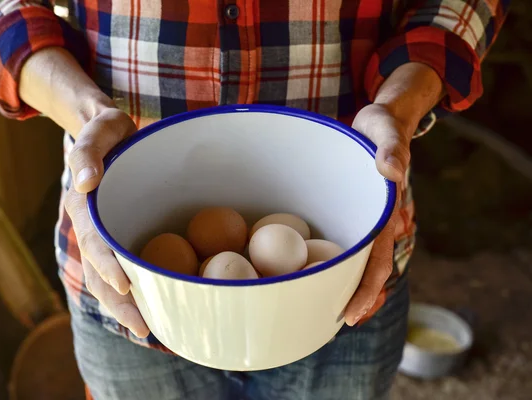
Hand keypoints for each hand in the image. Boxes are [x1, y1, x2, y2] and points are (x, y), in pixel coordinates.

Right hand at [64, 108, 149, 336]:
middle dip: (119, 303)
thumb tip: (86, 184)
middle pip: (101, 272)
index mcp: (84, 206)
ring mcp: (106, 236)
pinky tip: (155, 308)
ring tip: (149, 331)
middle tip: (143, 328)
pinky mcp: (120, 238)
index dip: (108, 265)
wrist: (110, 136)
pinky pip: (125, 269)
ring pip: (110, 279)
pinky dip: (135, 292)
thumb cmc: (108, 131)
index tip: (126, 285)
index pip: (95, 241)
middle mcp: (92, 228)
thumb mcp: (100, 129)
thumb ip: (88, 150)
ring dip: (126, 306)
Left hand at [343, 62, 442, 325]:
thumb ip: (390, 149)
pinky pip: (343, 240)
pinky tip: (318, 272)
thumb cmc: (382, 126)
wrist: (377, 122)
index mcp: (386, 213)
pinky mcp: (347, 209)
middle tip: (331, 324)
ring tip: (321, 309)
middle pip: (366, 270)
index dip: (367, 290)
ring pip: (355, 260)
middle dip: (354, 298)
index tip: (351, 314)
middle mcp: (375, 222)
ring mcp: (360, 218)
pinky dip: (334, 261)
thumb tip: (391, 171)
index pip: (378, 261)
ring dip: (343, 285)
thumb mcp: (386, 130)